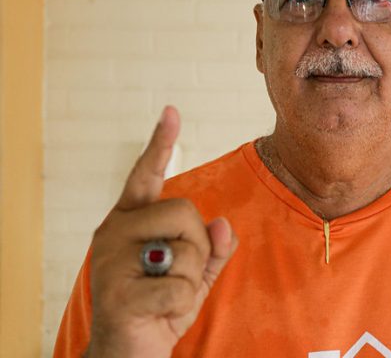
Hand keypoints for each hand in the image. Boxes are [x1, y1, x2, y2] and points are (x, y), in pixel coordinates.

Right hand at [86, 106, 237, 357]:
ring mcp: (110, 261)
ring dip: (191, 279)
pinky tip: (159, 315)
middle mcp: (113, 231)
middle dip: (199, 245)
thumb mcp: (194, 275)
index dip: (160, 144)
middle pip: (184, 210)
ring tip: (165, 296)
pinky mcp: (117, 293)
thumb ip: (212, 249)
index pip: (146, 175)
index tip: (172, 111)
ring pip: (187, 247)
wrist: (128, 355)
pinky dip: (183, 306)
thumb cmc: (160, 309)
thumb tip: (224, 224)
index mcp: (129, 221)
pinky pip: (181, 286)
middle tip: (180, 275)